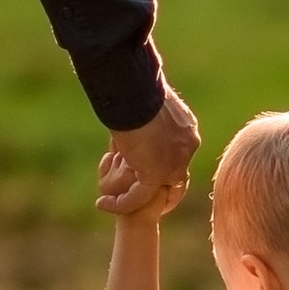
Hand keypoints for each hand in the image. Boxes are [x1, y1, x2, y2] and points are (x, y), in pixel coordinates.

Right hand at [101, 86, 197, 218]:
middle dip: (159, 192)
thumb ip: (146, 112)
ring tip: (111, 203)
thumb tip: (133, 106)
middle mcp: (186, 148)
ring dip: (133, 199)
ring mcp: (174, 162)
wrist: (135, 91)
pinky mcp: (156, 173)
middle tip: (135, 199)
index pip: (181, 156)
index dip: (166, 167)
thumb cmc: (135, 87)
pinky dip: (119, 203)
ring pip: (156, 192)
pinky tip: (102, 203)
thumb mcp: (145, 101)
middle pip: (176, 179)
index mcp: (186, 129)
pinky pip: (138, 197)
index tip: (145, 170)